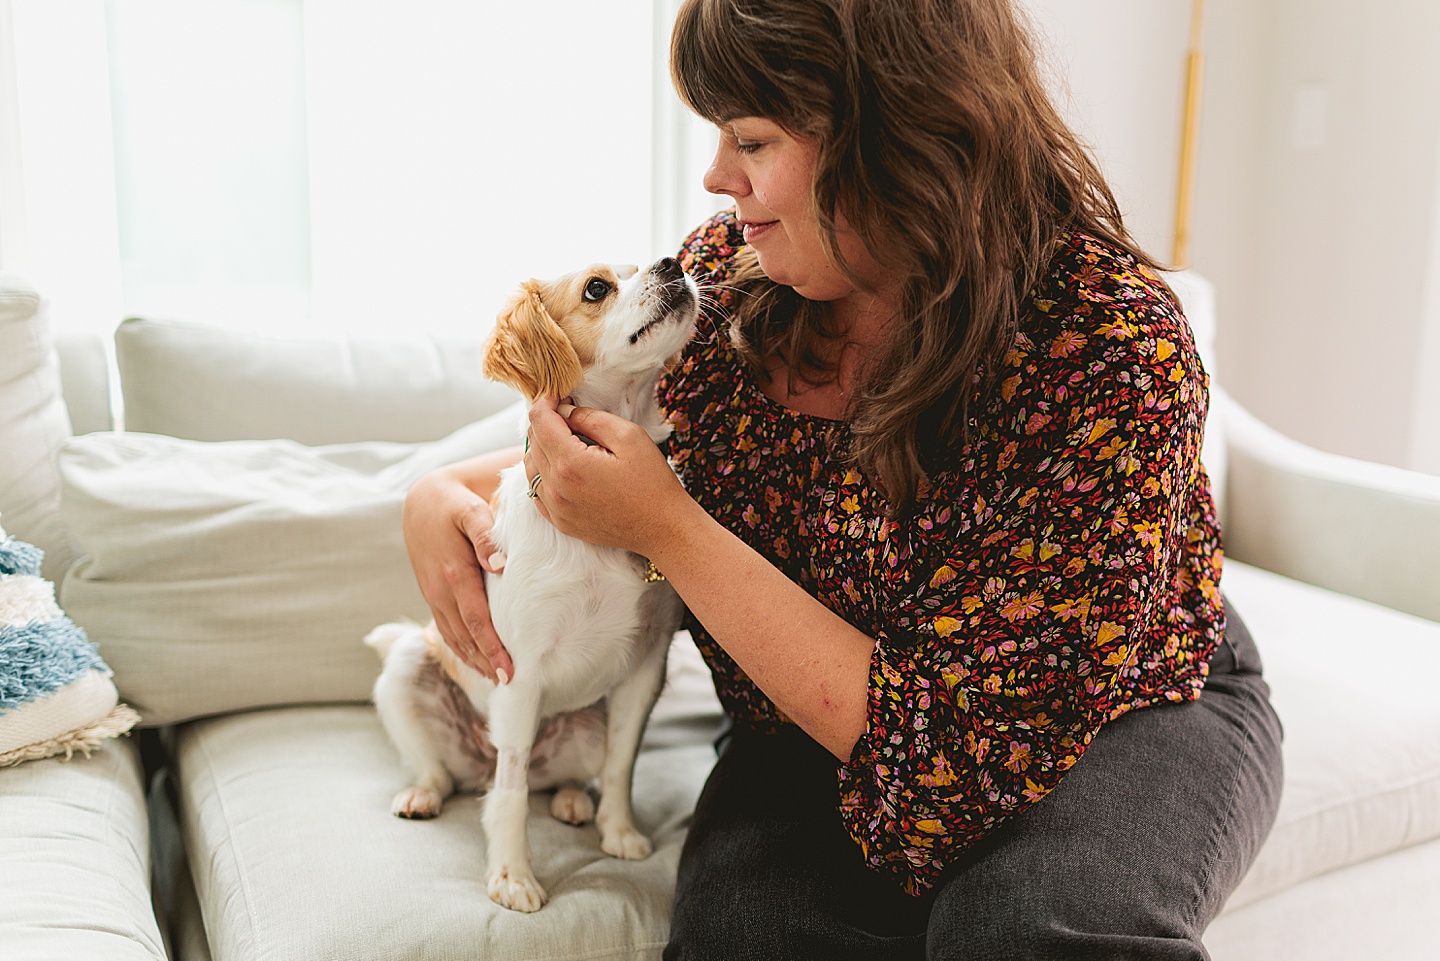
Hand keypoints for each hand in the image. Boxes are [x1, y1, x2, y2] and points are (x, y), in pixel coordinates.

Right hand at [402, 466, 514, 683]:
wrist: (423, 502)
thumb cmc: (455, 504)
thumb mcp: (470, 509)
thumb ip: (485, 535)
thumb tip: (498, 564)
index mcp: (452, 573)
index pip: (476, 619)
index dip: (492, 647)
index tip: (509, 670)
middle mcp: (439, 590)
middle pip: (465, 635)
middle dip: (486, 662)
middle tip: (510, 684)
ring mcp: (434, 595)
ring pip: (454, 637)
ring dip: (473, 660)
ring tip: (496, 680)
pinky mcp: (433, 596)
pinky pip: (447, 629)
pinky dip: (462, 649)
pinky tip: (477, 661)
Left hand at [523, 398, 693, 555]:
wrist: (662, 528)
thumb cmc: (652, 482)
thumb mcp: (628, 436)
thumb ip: (590, 418)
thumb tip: (564, 411)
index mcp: (571, 463)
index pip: (540, 421)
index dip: (547, 401)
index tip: (561, 396)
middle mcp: (556, 488)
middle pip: (533, 442)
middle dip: (547, 423)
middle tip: (570, 415)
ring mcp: (556, 508)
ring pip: (530, 466)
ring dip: (543, 448)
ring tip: (569, 441)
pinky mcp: (560, 522)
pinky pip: (537, 491)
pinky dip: (544, 474)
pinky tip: (566, 468)